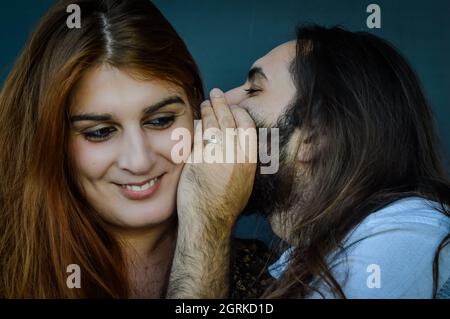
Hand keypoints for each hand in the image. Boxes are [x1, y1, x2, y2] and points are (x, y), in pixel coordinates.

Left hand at [177, 88, 256, 227]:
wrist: (209, 221)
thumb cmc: (226, 204)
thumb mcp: (245, 180)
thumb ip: (243, 159)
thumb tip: (239, 141)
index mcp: (249, 160)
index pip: (247, 125)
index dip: (239, 112)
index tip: (233, 107)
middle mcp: (235, 156)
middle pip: (229, 120)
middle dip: (222, 103)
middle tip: (217, 94)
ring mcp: (216, 157)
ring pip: (212, 124)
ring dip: (208, 110)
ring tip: (205, 104)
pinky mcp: (198, 160)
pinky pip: (198, 136)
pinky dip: (197, 126)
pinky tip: (197, 121)